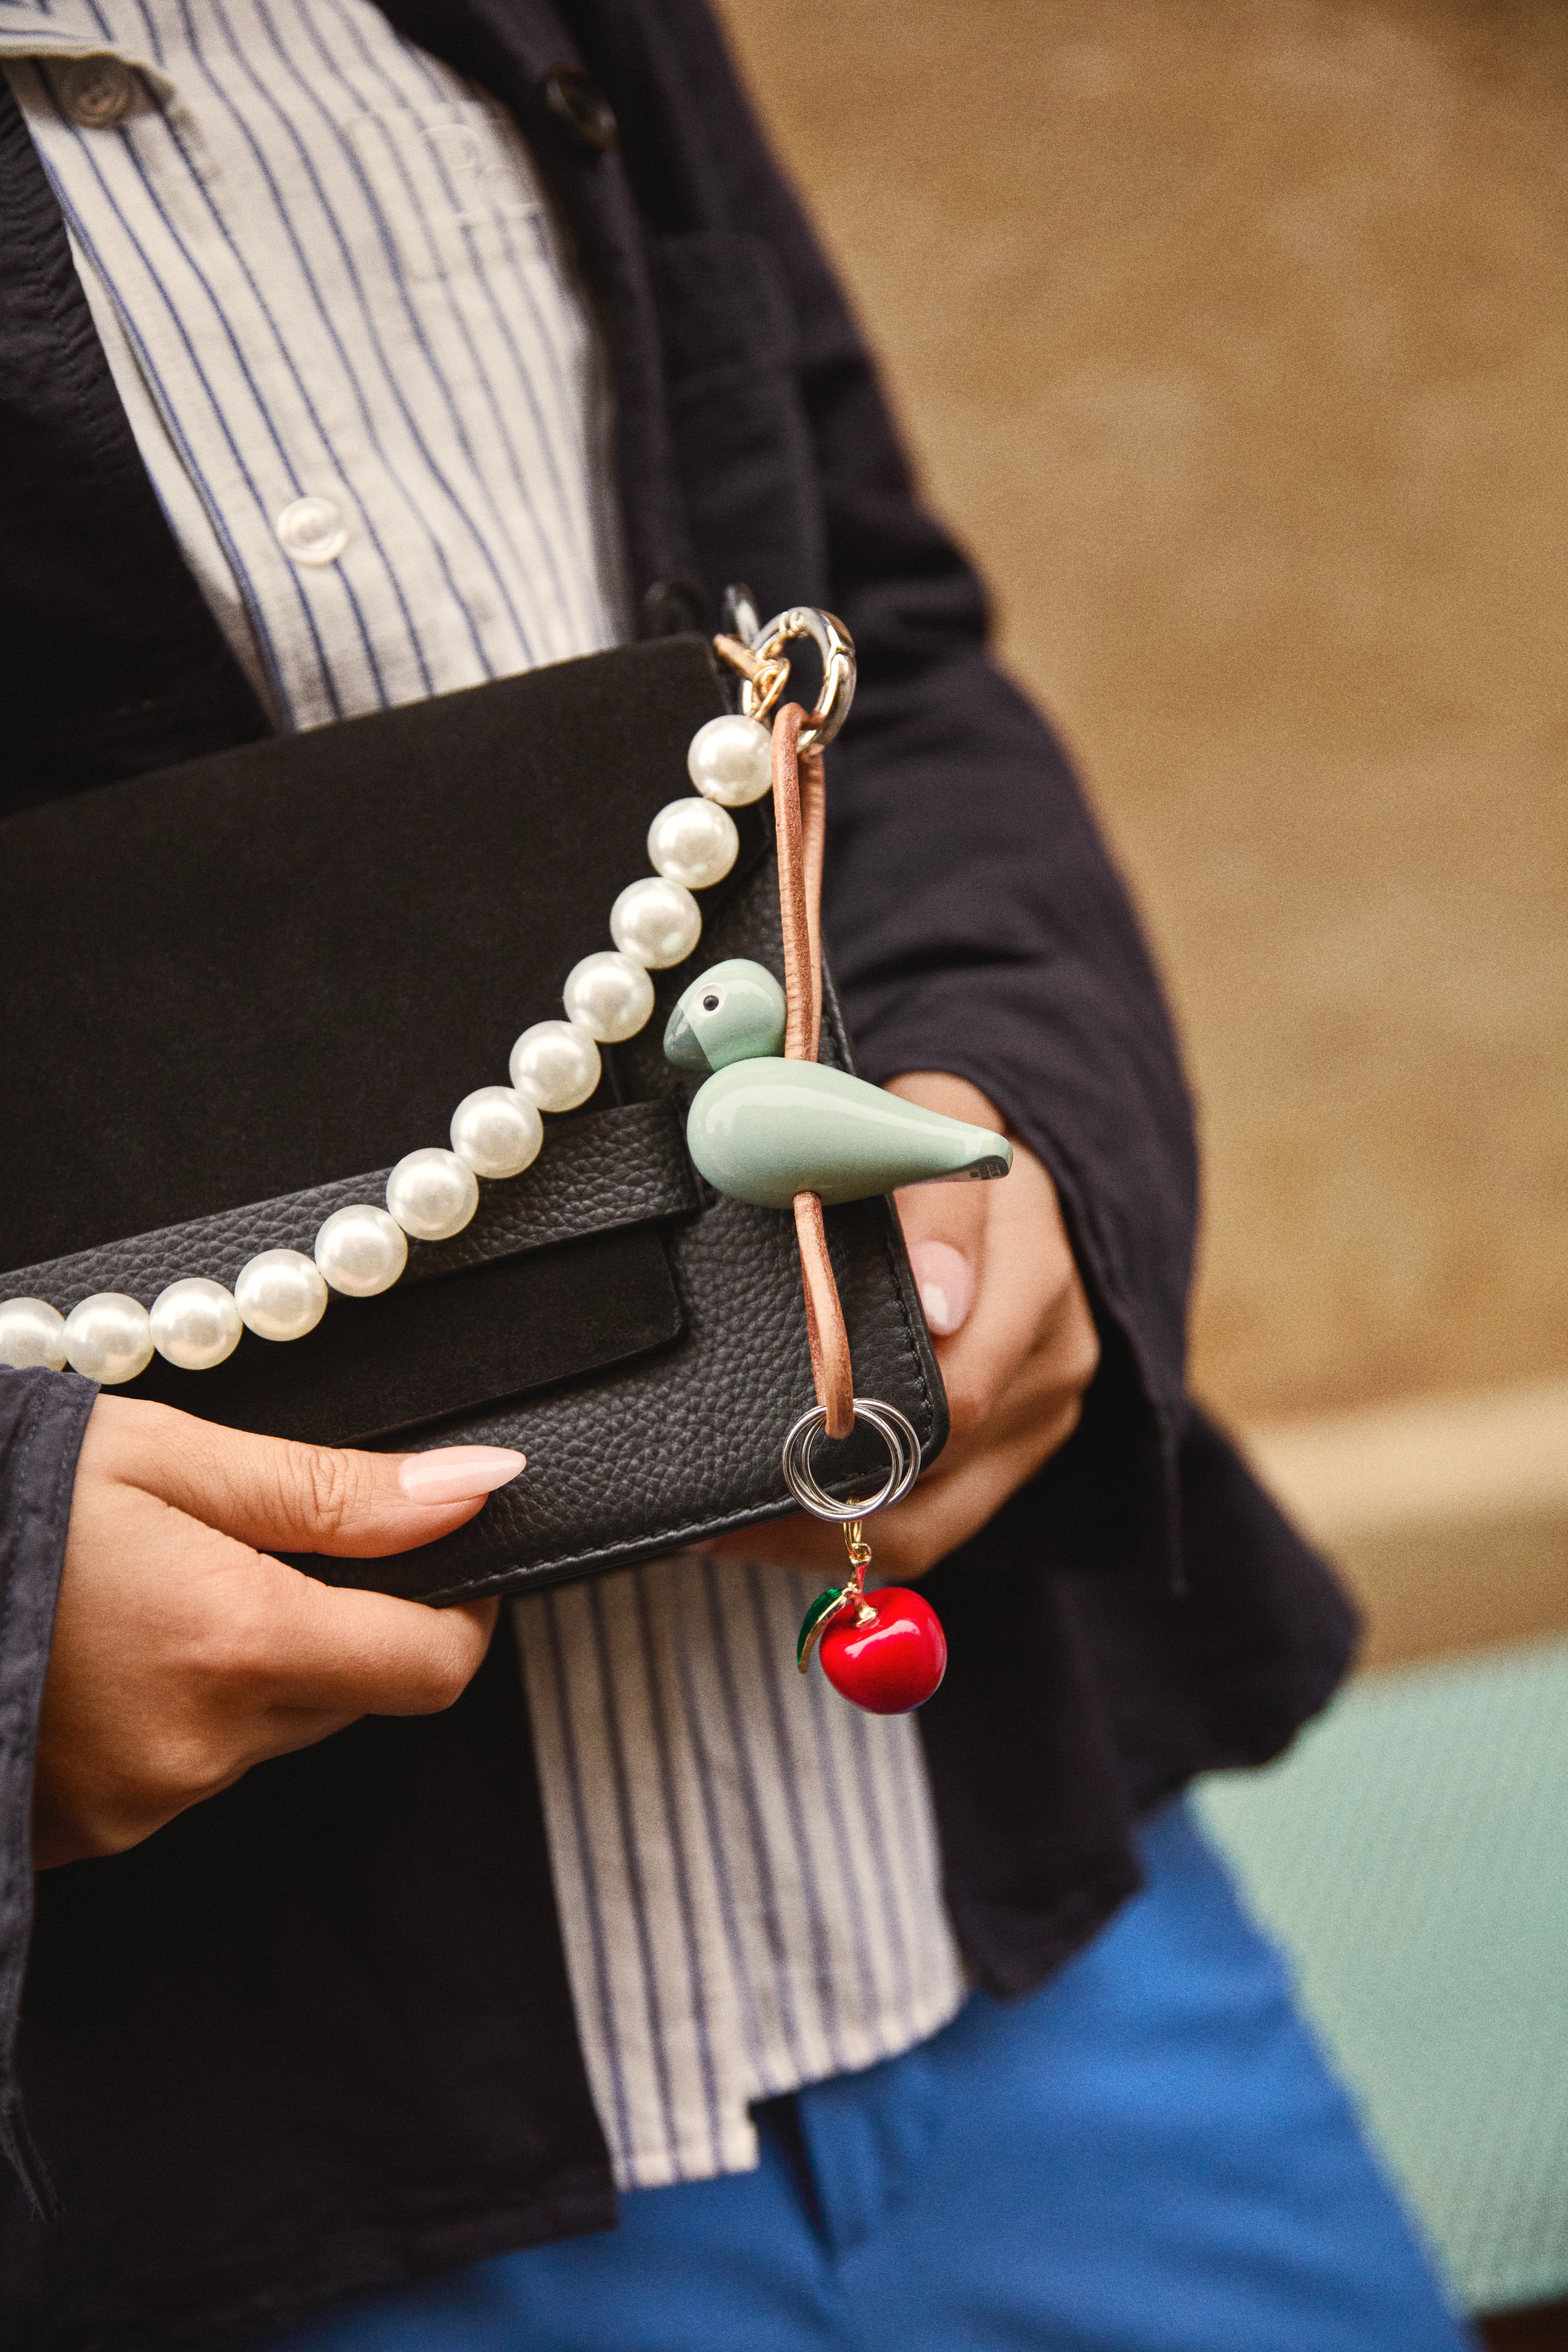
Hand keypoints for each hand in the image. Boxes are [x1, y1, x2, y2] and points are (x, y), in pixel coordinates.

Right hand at [34, 1398, 520, 1867]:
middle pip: (342, 1693)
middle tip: (240, 1543)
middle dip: (326, 1621)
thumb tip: (473, 1490)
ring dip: (241, 1664)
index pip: (428, 1667)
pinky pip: (181, 1770)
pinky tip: (98, 1653)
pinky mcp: (84, 1832)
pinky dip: (171, 1711)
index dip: (458, 1608)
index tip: (441, 1558)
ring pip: (260, 1731)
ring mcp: (136, 1804)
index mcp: (236, 1644)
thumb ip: (332, 1491)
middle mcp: (198, 1747)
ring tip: (139, 1590)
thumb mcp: (165, 1458)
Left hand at [707, 1072, 1098, 1581]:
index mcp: (1035, 1275)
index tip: (768, 1444)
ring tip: (730, 1528)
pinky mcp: (1013, 1453)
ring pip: (932, 1521)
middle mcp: (1050, 1360)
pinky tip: (774, 1525)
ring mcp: (1037, 1417)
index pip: (957, 1386)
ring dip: (828, 1530)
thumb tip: (939, 1300)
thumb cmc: (936, 1137)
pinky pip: (933, 1525)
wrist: (998, 1173)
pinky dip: (852, 1532)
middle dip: (824, 1489)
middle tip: (720, 1500)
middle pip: (936, 1468)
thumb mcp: (932, 1115)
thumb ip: (931, 1198)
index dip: (860, 1422)